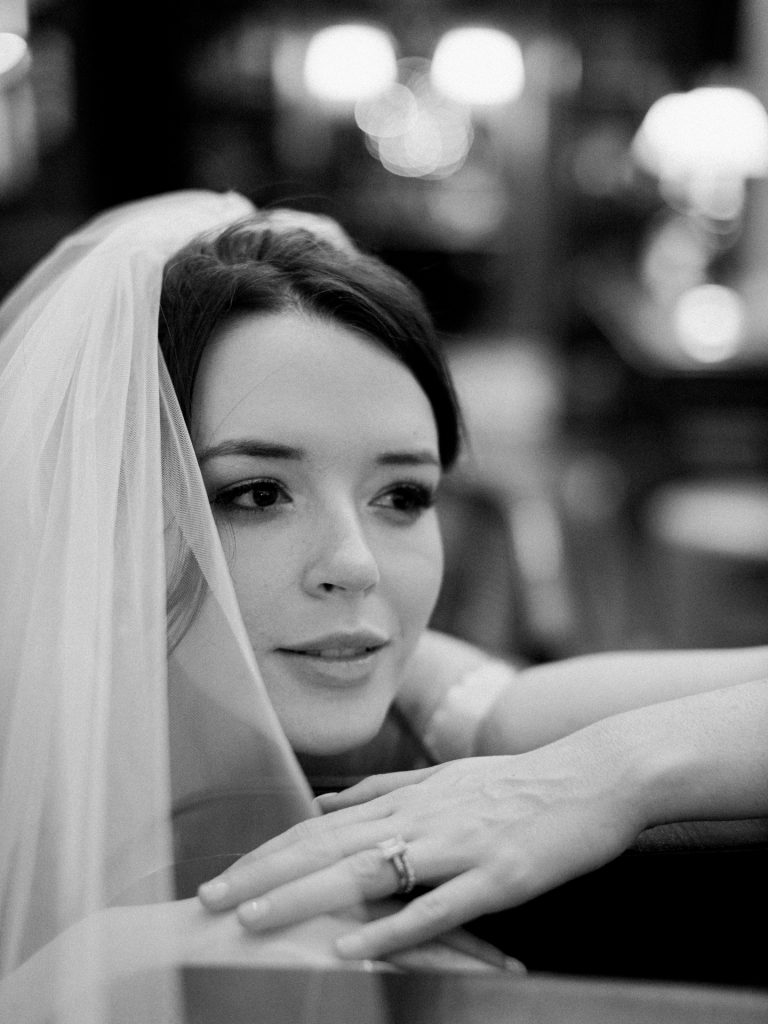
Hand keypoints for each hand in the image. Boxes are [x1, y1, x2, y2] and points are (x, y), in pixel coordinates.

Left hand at [198, 736, 644, 959]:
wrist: (594, 774)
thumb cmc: (519, 781)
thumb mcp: (445, 777)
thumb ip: (384, 788)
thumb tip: (327, 800)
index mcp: (409, 795)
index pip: (321, 826)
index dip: (269, 851)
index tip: (224, 875)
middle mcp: (422, 815)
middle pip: (328, 847)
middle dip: (264, 875)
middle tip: (210, 901)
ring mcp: (458, 845)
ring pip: (367, 872)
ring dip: (304, 897)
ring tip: (252, 922)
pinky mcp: (497, 875)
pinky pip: (435, 907)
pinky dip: (389, 928)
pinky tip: (351, 947)